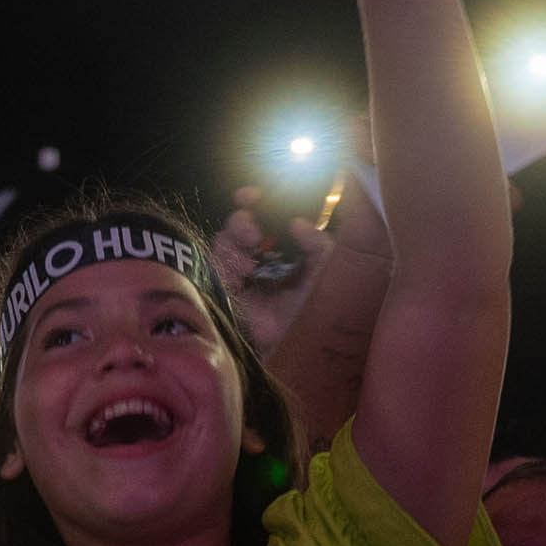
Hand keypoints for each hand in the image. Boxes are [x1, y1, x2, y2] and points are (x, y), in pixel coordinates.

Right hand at [211, 188, 335, 350]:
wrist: (301, 351)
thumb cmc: (320, 313)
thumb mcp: (329, 273)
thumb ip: (320, 245)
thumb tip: (298, 223)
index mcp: (290, 253)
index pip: (270, 221)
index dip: (262, 203)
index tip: (256, 193)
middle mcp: (264, 262)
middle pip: (243, 227)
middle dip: (243, 216)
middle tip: (250, 213)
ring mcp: (243, 277)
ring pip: (226, 242)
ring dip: (235, 234)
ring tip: (250, 241)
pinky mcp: (226, 292)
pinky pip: (217, 265)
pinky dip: (228, 260)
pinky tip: (244, 268)